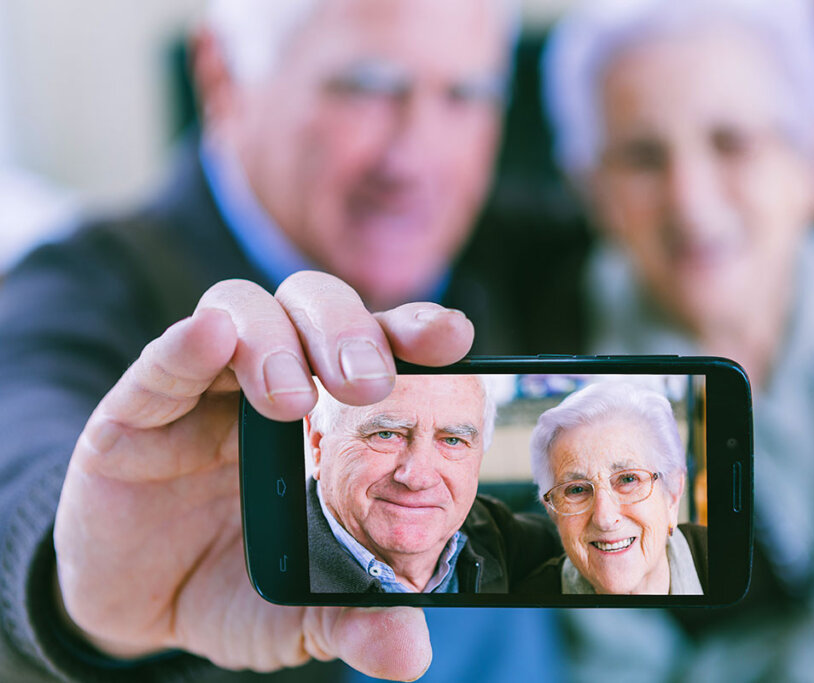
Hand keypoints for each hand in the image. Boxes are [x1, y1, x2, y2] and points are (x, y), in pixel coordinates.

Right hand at [53, 271, 472, 678]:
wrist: (139, 605)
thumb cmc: (236, 586)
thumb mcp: (300, 612)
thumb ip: (353, 621)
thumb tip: (408, 654)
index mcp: (331, 416)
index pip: (380, 347)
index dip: (416, 331)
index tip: (455, 337)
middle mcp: (275, 382)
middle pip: (317, 307)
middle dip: (350, 329)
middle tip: (368, 381)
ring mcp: (205, 388)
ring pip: (246, 310)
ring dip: (275, 340)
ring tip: (289, 400)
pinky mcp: (137, 410)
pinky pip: (162, 361)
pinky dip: (187, 344)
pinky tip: (208, 338)